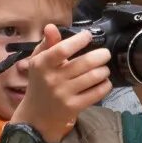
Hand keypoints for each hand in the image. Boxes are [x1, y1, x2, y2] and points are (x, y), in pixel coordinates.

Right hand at [10, 24, 112, 142]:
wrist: (36, 116)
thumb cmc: (40, 82)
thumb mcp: (39, 62)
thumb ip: (47, 44)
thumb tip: (51, 26)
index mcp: (42, 64)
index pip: (62, 49)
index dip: (79, 40)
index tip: (88, 36)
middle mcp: (52, 79)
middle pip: (84, 63)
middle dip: (100, 55)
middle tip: (105, 54)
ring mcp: (63, 94)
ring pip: (93, 77)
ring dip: (104, 70)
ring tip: (104, 68)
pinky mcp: (73, 107)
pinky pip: (97, 93)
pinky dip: (105, 85)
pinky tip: (104, 82)